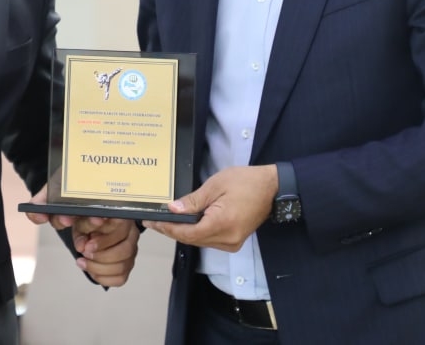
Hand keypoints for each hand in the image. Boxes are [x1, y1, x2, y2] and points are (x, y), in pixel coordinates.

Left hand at [24, 185, 139, 285]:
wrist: (84, 208)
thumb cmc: (75, 202)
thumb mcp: (60, 196)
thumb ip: (45, 202)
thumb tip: (37, 215)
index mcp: (115, 207)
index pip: (117, 220)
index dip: (100, 234)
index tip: (82, 241)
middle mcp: (127, 226)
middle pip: (126, 246)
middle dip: (101, 252)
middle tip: (83, 250)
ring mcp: (128, 244)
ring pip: (124, 263)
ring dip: (100, 266)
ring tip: (82, 261)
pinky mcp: (124, 260)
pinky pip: (121, 276)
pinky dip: (104, 277)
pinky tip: (90, 269)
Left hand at [141, 165, 276, 251]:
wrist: (272, 188)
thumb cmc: (246, 181)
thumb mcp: (215, 185)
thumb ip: (193, 200)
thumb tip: (173, 210)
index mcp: (222, 224)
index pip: (187, 233)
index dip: (168, 229)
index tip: (152, 223)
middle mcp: (227, 239)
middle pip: (192, 240)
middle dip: (171, 231)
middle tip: (154, 222)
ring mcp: (232, 242)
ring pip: (199, 242)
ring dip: (182, 233)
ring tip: (165, 222)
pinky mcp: (234, 241)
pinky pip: (209, 240)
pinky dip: (195, 233)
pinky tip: (185, 224)